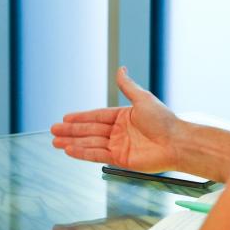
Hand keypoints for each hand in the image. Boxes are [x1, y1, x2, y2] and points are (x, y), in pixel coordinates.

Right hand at [51, 67, 181, 172]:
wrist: (177, 142)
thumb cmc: (164, 120)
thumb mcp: (142, 99)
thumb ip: (128, 86)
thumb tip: (121, 69)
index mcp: (123, 117)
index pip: (96, 117)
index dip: (80, 118)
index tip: (65, 118)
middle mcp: (119, 132)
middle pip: (89, 131)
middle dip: (71, 131)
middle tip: (53, 131)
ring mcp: (119, 146)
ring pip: (90, 143)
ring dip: (73, 142)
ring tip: (55, 142)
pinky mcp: (120, 160)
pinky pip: (97, 155)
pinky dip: (83, 153)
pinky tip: (70, 151)